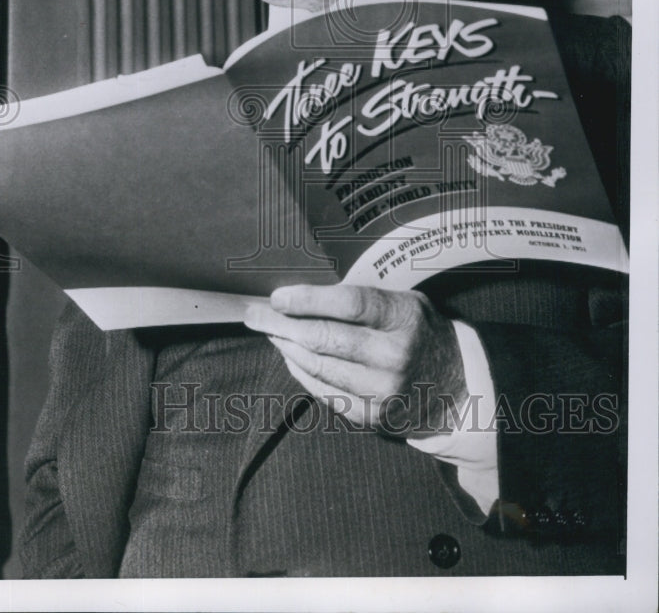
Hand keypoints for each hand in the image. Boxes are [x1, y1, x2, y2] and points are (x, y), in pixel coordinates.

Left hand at [243, 284, 467, 436]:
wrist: (455, 385)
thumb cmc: (419, 331)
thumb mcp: (405, 301)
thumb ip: (364, 296)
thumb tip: (305, 293)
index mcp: (404, 319)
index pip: (349, 304)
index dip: (308, 300)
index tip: (277, 296)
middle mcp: (394, 356)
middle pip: (324, 338)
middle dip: (281, 324)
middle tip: (254, 313)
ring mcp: (382, 391)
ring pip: (318, 366)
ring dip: (287, 347)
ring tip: (270, 331)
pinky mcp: (371, 417)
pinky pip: (323, 391)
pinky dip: (302, 372)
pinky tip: (291, 356)